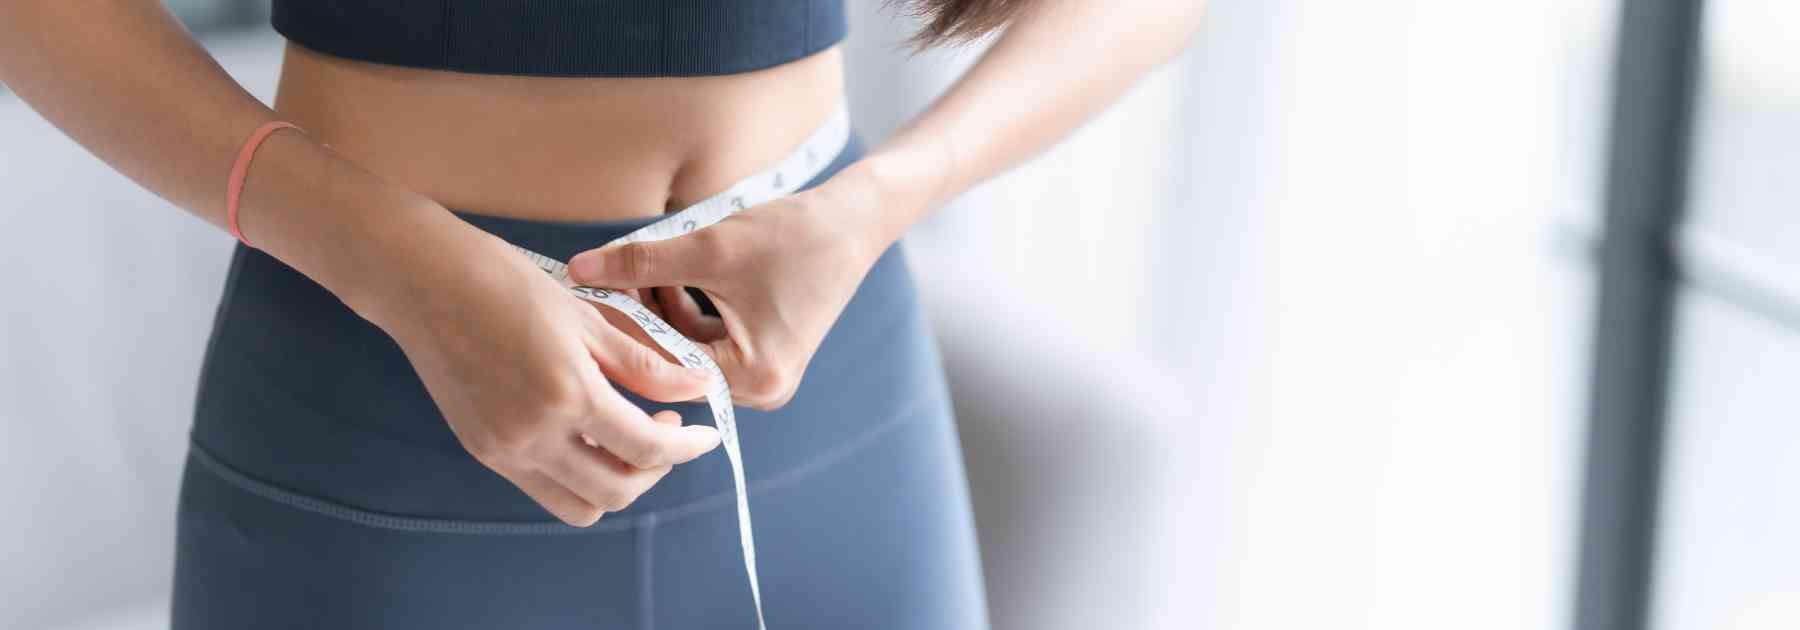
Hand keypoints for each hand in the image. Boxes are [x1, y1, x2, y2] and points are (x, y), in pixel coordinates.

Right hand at [357, 210, 723, 526]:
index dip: (687, 447)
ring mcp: (503, 450)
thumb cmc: (507, 284)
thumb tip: (699, 387)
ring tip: (627, 437)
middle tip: (668, 430)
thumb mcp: (587, 318)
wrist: (422, 282)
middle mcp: (533, 435)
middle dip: (655, 469)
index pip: (647, 447)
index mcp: (567, 395)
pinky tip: (587, 433)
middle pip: (616, 490)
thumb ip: (645, 363)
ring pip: (579, 505)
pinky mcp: (483, 451)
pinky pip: (543, 488)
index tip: (706, 434)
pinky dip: (577, 475)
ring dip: (615, 483)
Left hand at [566, 170, 893, 409]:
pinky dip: (683, 310)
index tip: (587, 294)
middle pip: (675, 360)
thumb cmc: (793, 235)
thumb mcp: (710, 247)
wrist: (853, 222)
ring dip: (659, 310)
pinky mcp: (761, 355)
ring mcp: (763, 376)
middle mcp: (762, 390)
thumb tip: (579, 270)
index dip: (625, 324)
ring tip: (631, 268)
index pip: (667, 361)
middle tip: (600, 279)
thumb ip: (642, 263)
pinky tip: (663, 275)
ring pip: (686, 348)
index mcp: (754, 376)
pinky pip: (705, 340)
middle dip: (640, 317)